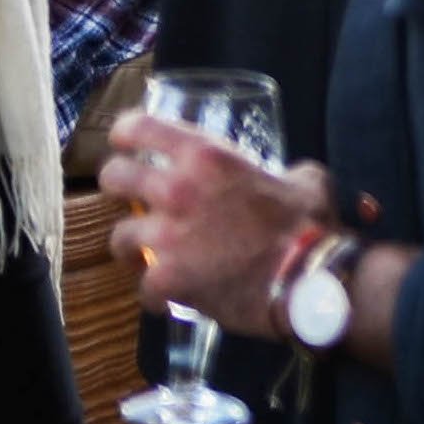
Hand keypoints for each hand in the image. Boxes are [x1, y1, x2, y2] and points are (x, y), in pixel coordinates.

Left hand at [102, 117, 332, 331]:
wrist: (306, 280)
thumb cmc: (308, 225)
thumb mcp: (304, 179)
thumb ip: (285, 172)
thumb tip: (288, 179)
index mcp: (206, 155)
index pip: (141, 126)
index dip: (125, 132)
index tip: (125, 141)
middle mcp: (177, 189)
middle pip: (114, 177)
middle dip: (118, 185)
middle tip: (130, 194)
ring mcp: (166, 238)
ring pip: (119, 236)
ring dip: (131, 244)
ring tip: (142, 253)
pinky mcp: (166, 280)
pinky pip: (143, 287)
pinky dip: (156, 293)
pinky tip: (169, 296)